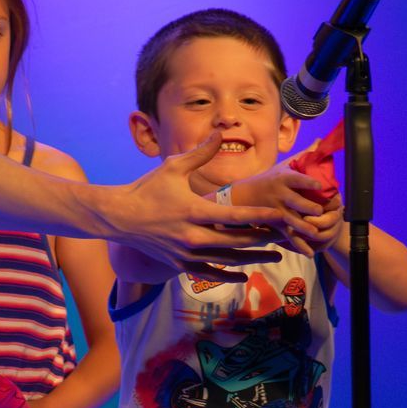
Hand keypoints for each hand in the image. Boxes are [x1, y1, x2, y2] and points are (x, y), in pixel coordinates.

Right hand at [103, 133, 288, 282]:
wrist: (119, 218)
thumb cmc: (147, 189)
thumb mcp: (173, 167)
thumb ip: (201, 153)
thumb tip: (221, 132)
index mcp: (194, 211)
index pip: (235, 216)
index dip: (261, 217)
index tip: (282, 216)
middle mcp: (192, 236)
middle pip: (238, 241)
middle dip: (265, 238)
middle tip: (287, 235)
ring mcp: (186, 254)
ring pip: (228, 260)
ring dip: (254, 258)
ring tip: (277, 256)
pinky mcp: (180, 265)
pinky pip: (210, 273)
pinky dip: (229, 275)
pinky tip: (246, 274)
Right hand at [226, 161, 338, 254]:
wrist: (242, 196)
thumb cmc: (268, 178)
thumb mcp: (283, 165)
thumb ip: (304, 155)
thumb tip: (321, 141)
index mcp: (283, 178)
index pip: (296, 178)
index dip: (307, 181)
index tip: (319, 184)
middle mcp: (279, 195)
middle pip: (295, 202)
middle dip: (307, 207)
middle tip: (320, 211)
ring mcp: (276, 211)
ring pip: (291, 220)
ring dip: (303, 227)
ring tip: (315, 233)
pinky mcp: (275, 225)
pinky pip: (287, 236)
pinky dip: (299, 245)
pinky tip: (310, 253)